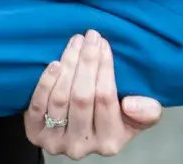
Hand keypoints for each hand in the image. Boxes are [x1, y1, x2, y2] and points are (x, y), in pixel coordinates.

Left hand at [26, 31, 161, 157]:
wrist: (74, 135)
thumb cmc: (107, 121)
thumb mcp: (134, 119)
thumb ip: (146, 113)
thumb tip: (132, 104)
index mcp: (110, 142)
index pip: (106, 99)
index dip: (104, 69)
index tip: (103, 43)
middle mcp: (82, 146)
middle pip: (82, 97)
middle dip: (86, 62)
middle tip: (89, 36)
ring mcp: (56, 141)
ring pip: (60, 98)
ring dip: (67, 66)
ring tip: (74, 43)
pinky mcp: (36, 134)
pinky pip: (38, 105)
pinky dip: (45, 83)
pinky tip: (54, 64)